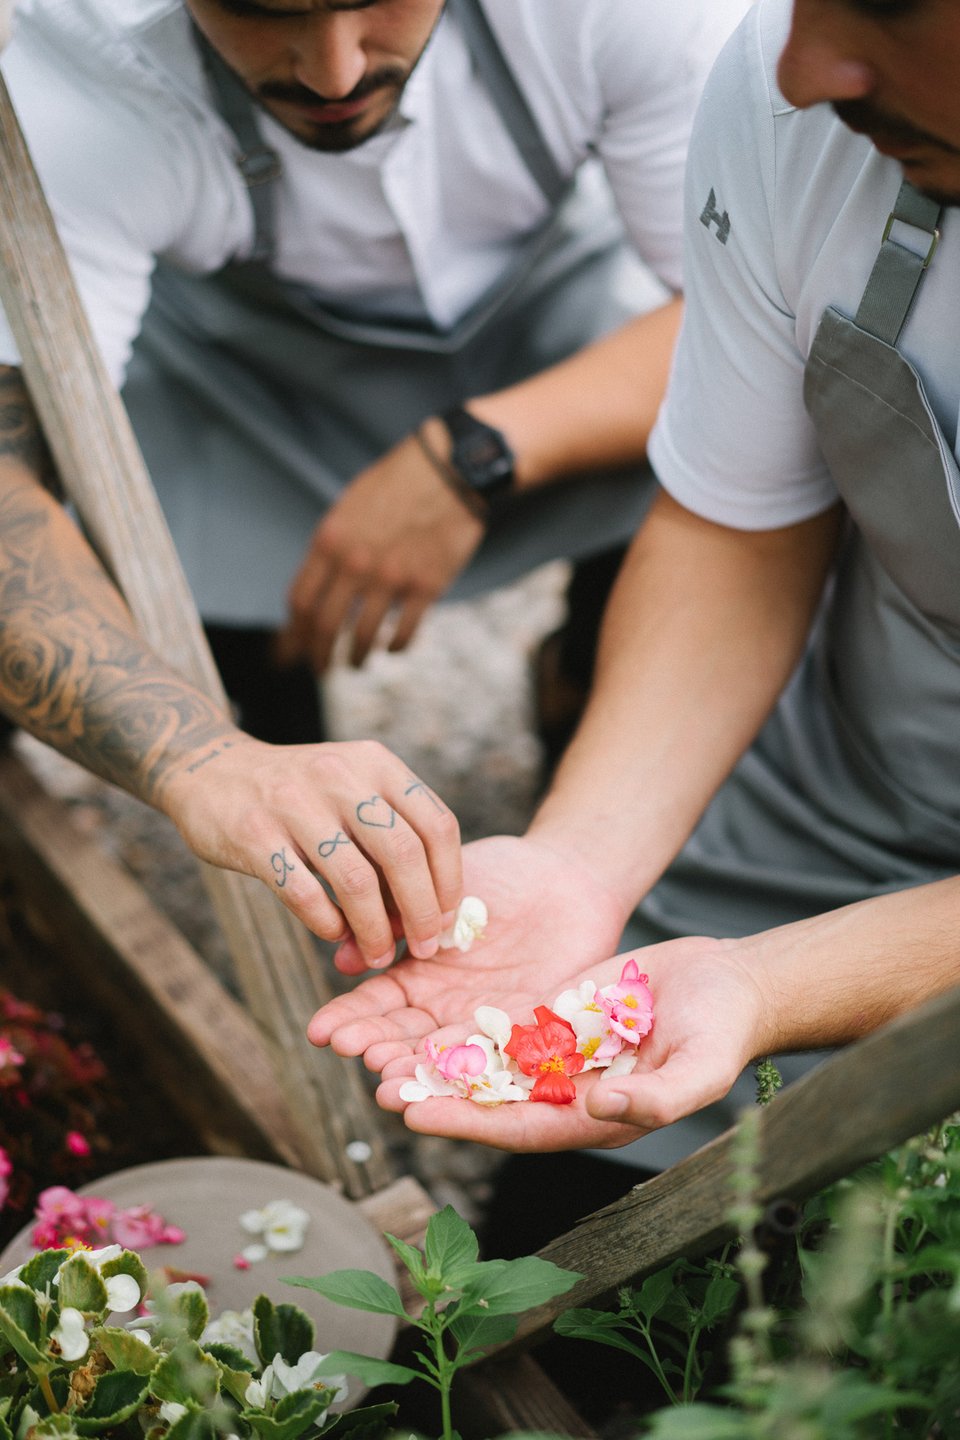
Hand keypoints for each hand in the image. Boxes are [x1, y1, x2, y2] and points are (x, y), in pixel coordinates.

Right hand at [160, 734, 461, 966]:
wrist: (210, 769)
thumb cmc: (299, 795)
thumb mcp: (351, 789)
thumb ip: (388, 837)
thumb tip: (430, 914)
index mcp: (376, 764)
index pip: (437, 825)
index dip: (450, 880)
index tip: (448, 918)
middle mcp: (340, 776)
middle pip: (404, 854)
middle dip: (421, 912)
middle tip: (423, 947)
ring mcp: (294, 803)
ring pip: (356, 881)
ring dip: (374, 930)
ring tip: (376, 956)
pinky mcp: (254, 834)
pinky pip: (304, 894)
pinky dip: (326, 923)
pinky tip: (332, 934)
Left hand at [282, 432, 484, 672]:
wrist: (451, 469)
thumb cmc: (398, 483)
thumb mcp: (350, 507)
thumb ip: (332, 547)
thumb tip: (318, 587)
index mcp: (330, 541)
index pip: (300, 601)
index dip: (293, 632)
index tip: (294, 647)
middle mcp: (355, 564)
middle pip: (324, 627)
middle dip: (318, 656)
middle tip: (321, 669)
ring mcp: (391, 579)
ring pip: (361, 638)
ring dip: (355, 659)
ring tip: (356, 664)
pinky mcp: (426, 588)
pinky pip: (403, 634)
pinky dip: (394, 648)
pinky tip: (392, 648)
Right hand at [307, 834, 627, 1070]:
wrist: (568, 874)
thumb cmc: (501, 874)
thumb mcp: (439, 890)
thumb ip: (396, 919)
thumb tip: (341, 954)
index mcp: (420, 974)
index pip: (377, 1004)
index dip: (349, 1018)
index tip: (320, 1032)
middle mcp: (447, 1006)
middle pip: (404, 1036)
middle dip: (376, 1047)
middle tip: (351, 1053)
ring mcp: (486, 1021)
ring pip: (445, 1056)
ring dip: (414, 1072)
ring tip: (384, 1083)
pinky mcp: (530, 1029)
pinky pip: (498, 1055)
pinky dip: (470, 1074)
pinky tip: (443, 1085)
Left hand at [372, 937, 768, 1151]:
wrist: (728, 984)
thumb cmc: (722, 1032)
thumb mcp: (699, 1068)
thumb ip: (655, 1097)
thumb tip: (599, 1108)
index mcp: (593, 1119)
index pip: (518, 1129)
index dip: (467, 1123)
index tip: (418, 1115)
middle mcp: (565, 1093)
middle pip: (488, 1099)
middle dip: (433, 1095)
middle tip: (376, 1087)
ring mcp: (556, 1054)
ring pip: (483, 1061)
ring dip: (434, 1061)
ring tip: (377, 1053)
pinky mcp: (553, 1015)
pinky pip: (498, 1022)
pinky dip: (459, 1022)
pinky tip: (416, 1013)